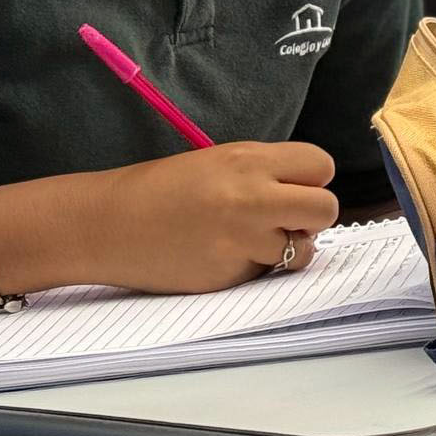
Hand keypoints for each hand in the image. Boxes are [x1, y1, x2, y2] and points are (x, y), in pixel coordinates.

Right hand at [78, 142, 339, 292]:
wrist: (109, 225)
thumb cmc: (161, 190)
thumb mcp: (218, 162)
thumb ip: (264, 174)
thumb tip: (306, 192)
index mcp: (248, 161)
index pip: (320, 165)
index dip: (313, 180)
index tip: (296, 188)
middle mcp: (251, 198)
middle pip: (326, 208)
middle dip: (314, 217)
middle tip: (288, 220)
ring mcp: (242, 240)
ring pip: (303, 250)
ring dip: (289, 250)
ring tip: (255, 242)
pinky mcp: (230, 274)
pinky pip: (265, 273)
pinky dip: (254, 268)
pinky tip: (223, 256)